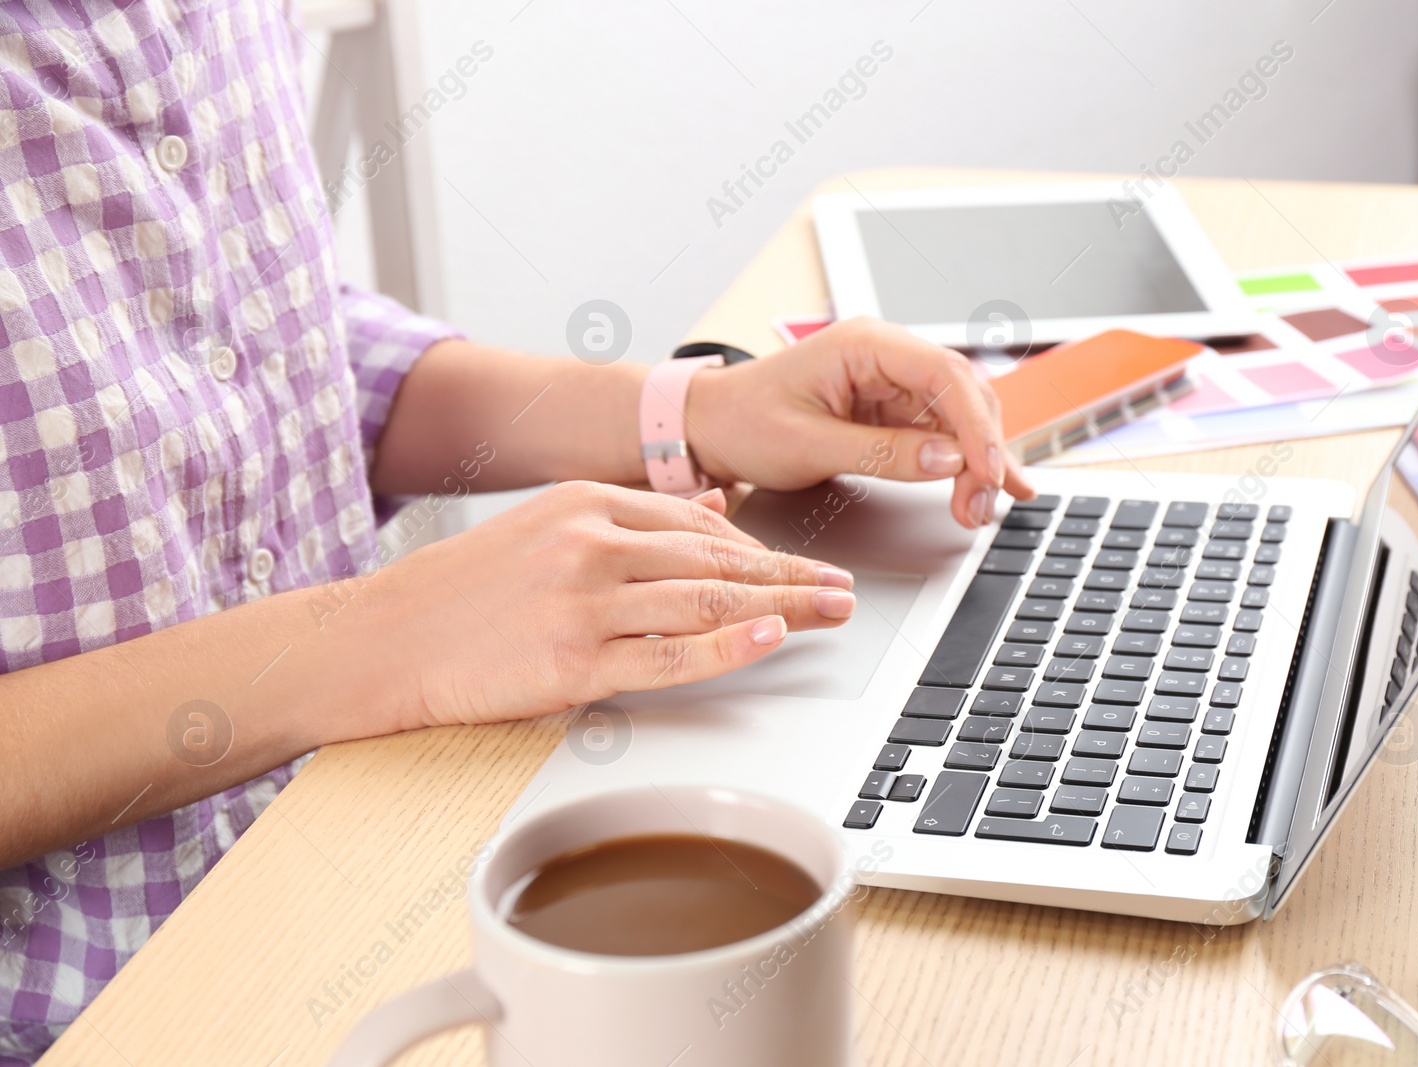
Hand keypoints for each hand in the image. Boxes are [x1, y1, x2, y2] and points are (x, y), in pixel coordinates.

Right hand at [375, 482, 855, 728]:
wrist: (381, 638)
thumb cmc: (460, 590)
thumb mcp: (546, 525)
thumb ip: (631, 515)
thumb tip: (714, 505)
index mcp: (586, 504)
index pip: (700, 524)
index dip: (764, 548)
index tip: (805, 562)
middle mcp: (591, 543)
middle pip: (717, 560)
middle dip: (790, 574)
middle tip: (843, 589)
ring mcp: (584, 602)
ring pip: (706, 600)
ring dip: (781, 606)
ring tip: (829, 612)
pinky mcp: (572, 660)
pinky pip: (669, 653)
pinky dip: (728, 645)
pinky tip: (770, 636)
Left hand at [684, 317, 1033, 528]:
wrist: (711, 427)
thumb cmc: (745, 422)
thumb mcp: (810, 445)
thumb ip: (883, 454)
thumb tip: (948, 462)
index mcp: (864, 344)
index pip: (944, 374)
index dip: (977, 424)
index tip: (989, 470)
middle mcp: (886, 355)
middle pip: (962, 396)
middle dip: (982, 452)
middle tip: (984, 505)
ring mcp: (891, 382)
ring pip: (958, 417)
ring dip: (976, 463)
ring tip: (982, 508)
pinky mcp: (890, 409)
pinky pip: (939, 433)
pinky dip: (961, 463)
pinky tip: (984, 487)